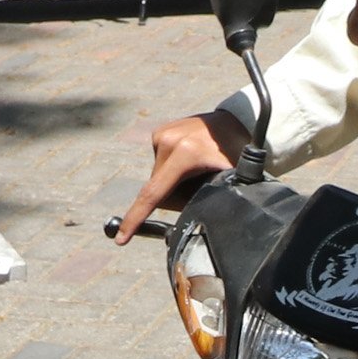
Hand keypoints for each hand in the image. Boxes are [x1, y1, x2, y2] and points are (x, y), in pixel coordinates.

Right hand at [110, 111, 246, 239]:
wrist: (236, 119)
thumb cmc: (236, 150)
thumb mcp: (227, 178)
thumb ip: (205, 198)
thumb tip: (187, 216)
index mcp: (185, 154)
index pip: (154, 194)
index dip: (136, 219)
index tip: (121, 238)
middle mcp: (167, 140)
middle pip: (157, 189)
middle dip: (174, 196)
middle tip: (200, 185)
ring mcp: (161, 134)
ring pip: (158, 177)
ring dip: (173, 182)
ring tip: (199, 168)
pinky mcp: (160, 132)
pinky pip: (161, 163)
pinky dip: (173, 168)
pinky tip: (191, 159)